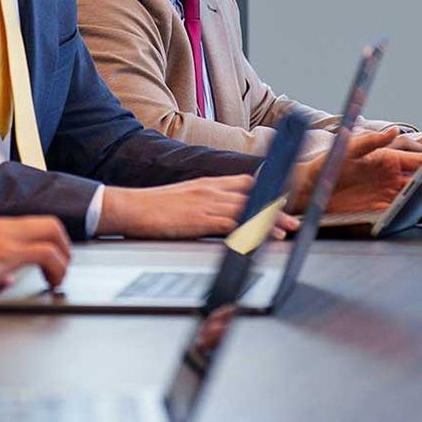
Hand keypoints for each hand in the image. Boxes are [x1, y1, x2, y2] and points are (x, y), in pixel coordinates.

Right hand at [0, 217, 74, 306]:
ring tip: (58, 278)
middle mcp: (0, 226)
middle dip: (64, 247)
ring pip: (52, 232)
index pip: (35, 224)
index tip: (55, 261)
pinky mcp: (5, 253)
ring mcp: (3, 237)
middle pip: (50, 223)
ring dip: (63, 257)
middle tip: (62, 269)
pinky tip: (50, 283)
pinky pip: (45, 253)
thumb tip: (6, 279)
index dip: (52, 242)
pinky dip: (56, 268)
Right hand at [99, 176, 281, 238]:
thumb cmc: (152, 207)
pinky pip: (230, 224)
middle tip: (291, 221)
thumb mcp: (183, 198)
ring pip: (246, 209)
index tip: (281, 201)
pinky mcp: (199, 219)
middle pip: (251, 196)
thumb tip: (219, 214)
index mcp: (206, 183)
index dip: (265, 191)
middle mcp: (210, 189)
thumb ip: (203, 202)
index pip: (244, 182)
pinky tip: (258, 238)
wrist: (131, 206)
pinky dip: (248, 230)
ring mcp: (206, 203)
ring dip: (268, 221)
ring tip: (284, 232)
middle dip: (273, 209)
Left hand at [291, 132, 421, 215]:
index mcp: (386, 158)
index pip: (415, 160)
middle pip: (420, 180)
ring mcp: (386, 193)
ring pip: (415, 196)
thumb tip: (394, 130)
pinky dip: (416, 212)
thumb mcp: (349, 148)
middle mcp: (389, 176)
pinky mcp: (380, 209)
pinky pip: (403, 211)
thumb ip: (372, 140)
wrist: (310, 189)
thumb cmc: (327, 164)